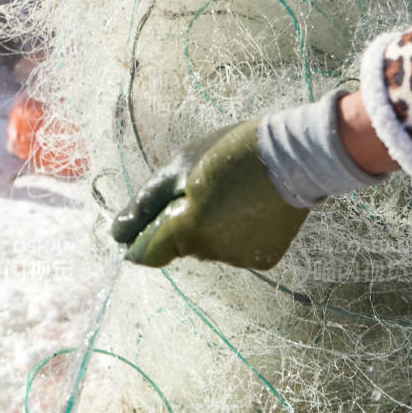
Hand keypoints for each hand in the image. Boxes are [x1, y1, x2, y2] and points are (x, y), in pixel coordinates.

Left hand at [111, 121, 309, 269]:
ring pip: (208, 248)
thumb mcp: (180, 166)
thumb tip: (117, 233)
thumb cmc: (230, 151)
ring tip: (230, 193)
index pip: (146, 253)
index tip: (143, 222)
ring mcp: (239, 260)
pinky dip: (235, 233)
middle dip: (179, 224)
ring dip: (208, 229)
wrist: (294, 156)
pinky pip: (236, 250)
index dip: (140, 238)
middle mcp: (211, 253)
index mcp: (187, 230)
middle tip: (200, 188)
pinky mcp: (263, 260)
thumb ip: (146, 204)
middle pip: (179, 247)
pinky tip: (248, 207)